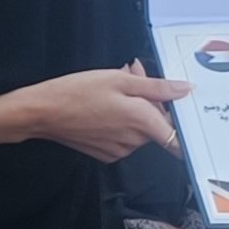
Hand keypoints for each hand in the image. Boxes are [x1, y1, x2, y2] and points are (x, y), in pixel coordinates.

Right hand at [14, 64, 189, 162]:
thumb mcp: (119, 79)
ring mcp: (120, 150)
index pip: (177, 137)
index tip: (184, 114)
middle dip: (150, 100)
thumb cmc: (77, 91)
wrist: (43, 112)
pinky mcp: (108, 154)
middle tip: (132, 75)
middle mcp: (133, 140)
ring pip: (140, 128)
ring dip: (135, 109)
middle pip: (156, 123)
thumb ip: (157, 87)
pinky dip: (121, 121)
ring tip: (115, 89)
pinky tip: (106, 105)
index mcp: (141, 120)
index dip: (183, 125)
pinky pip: (125, 137)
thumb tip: (185, 90)